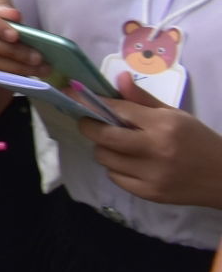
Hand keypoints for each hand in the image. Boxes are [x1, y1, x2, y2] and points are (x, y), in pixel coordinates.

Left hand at [77, 74, 221, 208]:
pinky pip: (115, 178)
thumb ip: (142, 99)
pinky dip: (115, 168)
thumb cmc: (198, 141)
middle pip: (104, 137)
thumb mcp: (175, 115)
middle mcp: (155, 150)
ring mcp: (152, 175)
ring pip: (105, 158)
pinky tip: (128, 161)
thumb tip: (118, 78)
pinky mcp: (150, 194)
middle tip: (88, 121)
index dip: (92, 103)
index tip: (74, 96)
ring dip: (103, 148)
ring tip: (115, 143)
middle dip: (88, 126)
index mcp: (163, 125)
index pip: (118, 111)